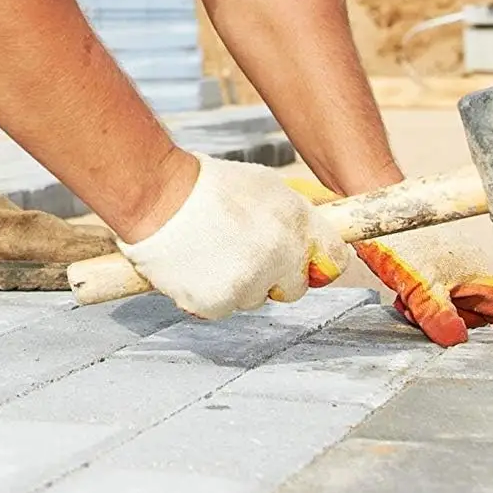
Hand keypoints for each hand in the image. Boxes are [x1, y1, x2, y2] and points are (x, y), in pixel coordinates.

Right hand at [115, 154, 350, 320]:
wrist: (157, 196)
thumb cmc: (207, 185)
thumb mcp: (264, 185)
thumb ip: (295, 215)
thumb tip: (314, 239)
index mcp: (296, 226)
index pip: (335, 260)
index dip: (317, 260)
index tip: (303, 259)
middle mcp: (280, 259)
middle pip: (294, 287)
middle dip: (275, 274)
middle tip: (242, 249)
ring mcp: (249, 285)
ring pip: (255, 298)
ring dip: (240, 282)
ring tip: (211, 250)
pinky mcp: (218, 304)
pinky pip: (224, 307)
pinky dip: (210, 293)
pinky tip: (196, 265)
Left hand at [285, 175, 492, 347]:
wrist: (373, 214)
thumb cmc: (400, 237)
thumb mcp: (418, 282)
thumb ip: (437, 314)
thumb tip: (456, 341)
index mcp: (490, 281)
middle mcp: (482, 282)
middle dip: (468, 333)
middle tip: (441, 326)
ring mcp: (462, 281)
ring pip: (464, 318)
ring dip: (441, 320)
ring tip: (415, 306)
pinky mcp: (441, 280)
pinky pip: (442, 308)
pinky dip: (426, 310)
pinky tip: (407, 302)